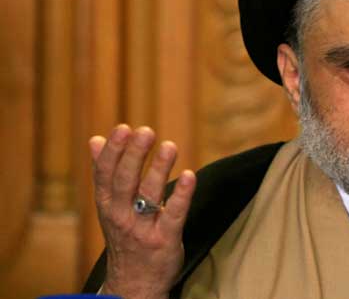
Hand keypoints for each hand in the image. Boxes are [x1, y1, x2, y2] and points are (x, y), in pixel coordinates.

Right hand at [90, 124, 195, 298]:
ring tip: (169, 146)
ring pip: (148, 196)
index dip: (113, 151)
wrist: (134, 284)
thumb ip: (104, 173)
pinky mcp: (165, 240)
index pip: (105, 175)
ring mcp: (143, 229)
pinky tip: (190, 176)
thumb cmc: (125, 236)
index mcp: (107, 205)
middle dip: (134, 155)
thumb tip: (94, 139)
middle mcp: (121, 217)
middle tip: (145, 131)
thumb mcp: (109, 207)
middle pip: (125, 182)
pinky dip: (181, 195)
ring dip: (159, 169)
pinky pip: (174, 215)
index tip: (122, 128)